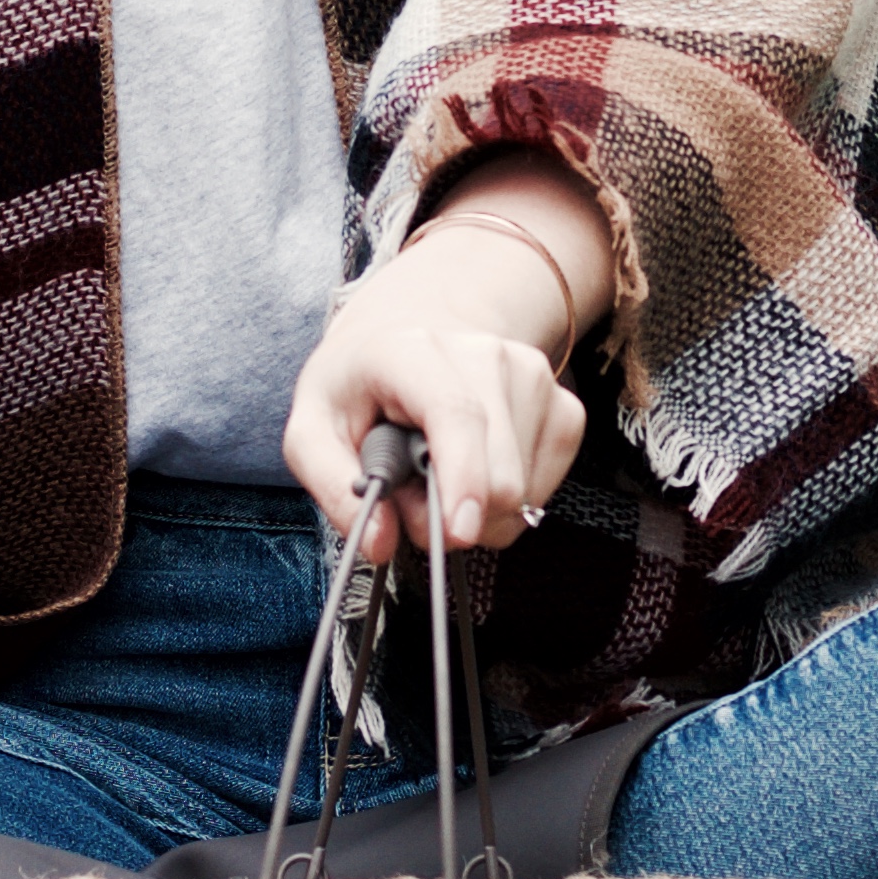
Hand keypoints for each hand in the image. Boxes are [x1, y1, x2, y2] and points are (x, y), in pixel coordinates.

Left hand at [281, 181, 603, 566]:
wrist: (412, 335)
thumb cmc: (361, 384)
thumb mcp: (312, 428)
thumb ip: (334, 487)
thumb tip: (379, 543)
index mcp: (415, 351)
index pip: (457, 414)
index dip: (464, 478)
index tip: (459, 532)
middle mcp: (487, 355)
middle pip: (500, 473)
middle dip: (452, 515)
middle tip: (411, 495)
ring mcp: (534, 379)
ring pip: (523, 492)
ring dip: (477, 508)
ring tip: (439, 473)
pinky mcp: (564, 409)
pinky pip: (545, 490)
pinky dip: (508, 502)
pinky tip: (476, 471)